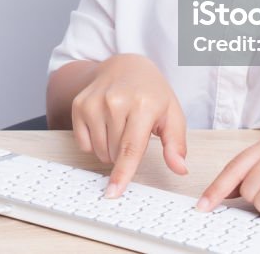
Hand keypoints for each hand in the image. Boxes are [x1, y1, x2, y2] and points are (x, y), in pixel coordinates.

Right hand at [71, 53, 187, 197]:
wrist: (125, 66)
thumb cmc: (151, 92)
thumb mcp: (172, 114)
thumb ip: (176, 144)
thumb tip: (180, 168)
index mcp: (143, 104)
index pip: (131, 148)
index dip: (123, 173)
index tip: (114, 191)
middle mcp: (115, 101)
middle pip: (115, 153)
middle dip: (125, 154)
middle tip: (133, 132)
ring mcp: (94, 102)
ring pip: (99, 151)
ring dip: (110, 150)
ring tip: (120, 128)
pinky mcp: (79, 105)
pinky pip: (83, 143)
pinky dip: (95, 143)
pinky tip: (105, 125)